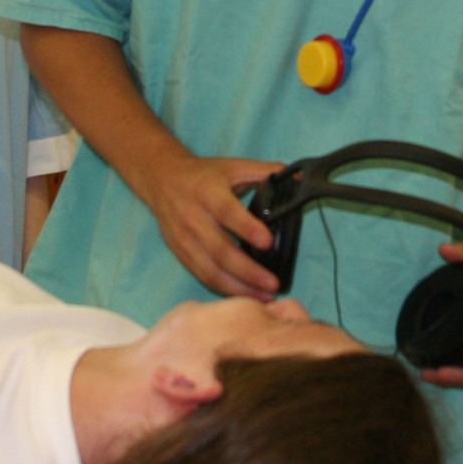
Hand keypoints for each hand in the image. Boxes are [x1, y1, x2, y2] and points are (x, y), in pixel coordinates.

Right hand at [139, 151, 287, 298]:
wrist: (162, 179)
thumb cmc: (203, 175)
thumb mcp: (232, 166)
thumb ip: (265, 171)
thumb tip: (300, 178)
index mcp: (208, 192)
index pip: (227, 212)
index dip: (247, 228)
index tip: (268, 243)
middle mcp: (193, 217)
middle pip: (220, 250)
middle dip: (248, 271)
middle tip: (274, 283)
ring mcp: (184, 239)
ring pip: (210, 270)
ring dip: (238, 288)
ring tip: (264, 297)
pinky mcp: (180, 253)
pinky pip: (202, 276)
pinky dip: (224, 289)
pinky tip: (244, 295)